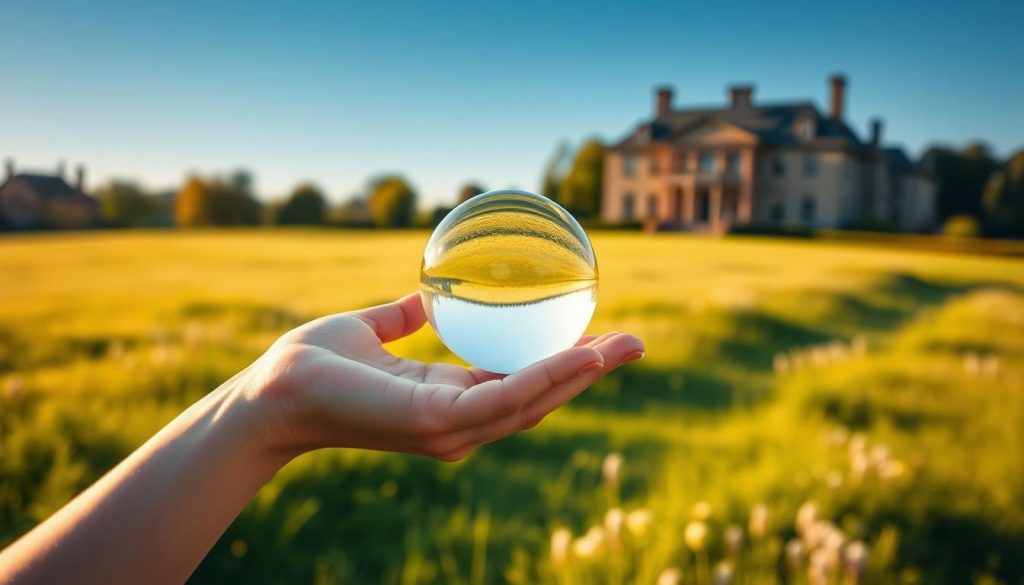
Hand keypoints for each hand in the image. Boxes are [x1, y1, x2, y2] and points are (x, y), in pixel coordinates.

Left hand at [242, 292, 643, 460]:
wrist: (268, 394)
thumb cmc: (312, 367)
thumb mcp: (370, 331)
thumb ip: (399, 318)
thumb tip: (422, 294)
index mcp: (448, 401)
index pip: (517, 386)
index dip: (561, 365)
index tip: (597, 338)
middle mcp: (459, 424)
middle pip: (541, 399)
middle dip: (591, 373)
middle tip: (636, 343)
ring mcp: (451, 430)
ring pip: (534, 401)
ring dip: (584, 374)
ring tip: (626, 347)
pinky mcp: (438, 424)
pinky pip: (504, 397)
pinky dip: (546, 376)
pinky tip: (580, 354)